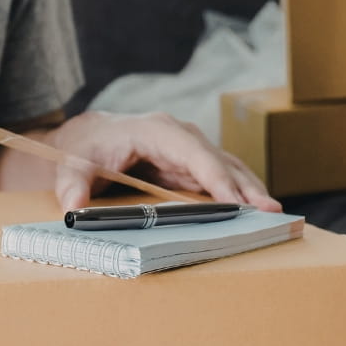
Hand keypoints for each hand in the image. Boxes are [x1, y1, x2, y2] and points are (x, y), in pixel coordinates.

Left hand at [49, 111, 280, 211]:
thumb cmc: (85, 149)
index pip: (194, 154)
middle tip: (271, 212)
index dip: (217, 178)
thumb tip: (73, 208)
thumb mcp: (71, 166)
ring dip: (249, 190)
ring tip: (273, 214)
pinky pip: (220, 177)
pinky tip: (255, 210)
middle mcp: (180, 135)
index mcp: (156, 130)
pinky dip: (239, 192)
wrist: (88, 138)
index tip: (237, 201)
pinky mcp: (191, 164)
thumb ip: (71, 186)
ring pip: (226, 168)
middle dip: (245, 187)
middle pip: (218, 161)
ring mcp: (188, 149)